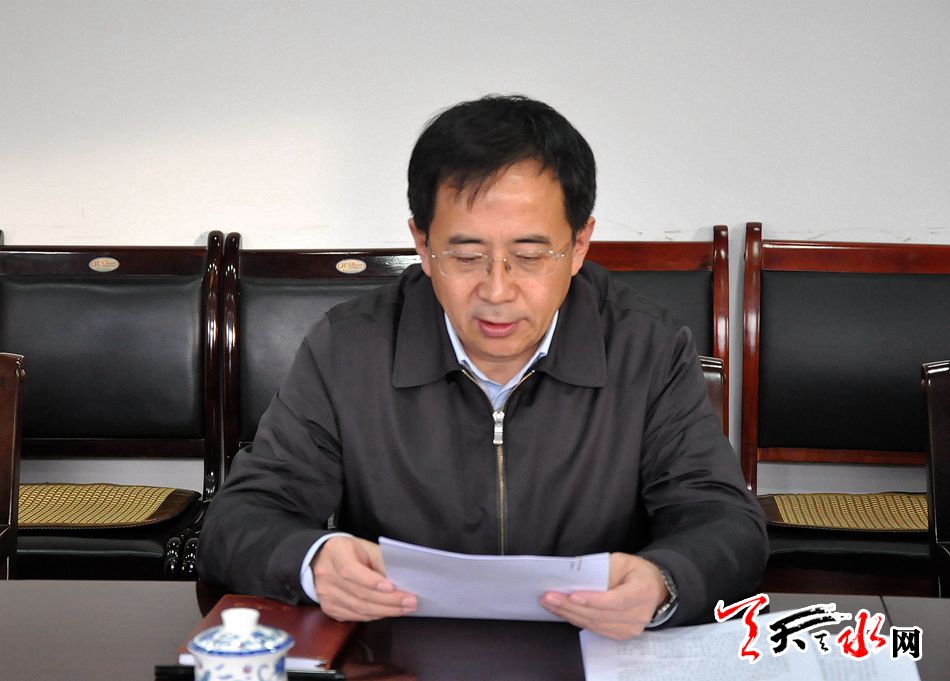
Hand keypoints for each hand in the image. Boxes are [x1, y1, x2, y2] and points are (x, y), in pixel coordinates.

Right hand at [312, 536, 417, 621]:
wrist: (325, 559)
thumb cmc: (351, 552)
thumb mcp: (367, 547)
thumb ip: (382, 561)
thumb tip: (401, 580)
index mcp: (336, 553)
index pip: (351, 570)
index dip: (371, 581)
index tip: (391, 586)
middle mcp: (326, 575)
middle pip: (359, 593)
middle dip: (389, 600)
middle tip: (410, 601)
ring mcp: (326, 594)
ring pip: (359, 608)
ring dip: (386, 611)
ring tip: (405, 608)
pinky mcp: (329, 608)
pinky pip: (356, 616)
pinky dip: (375, 615)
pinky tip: (388, 611)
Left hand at [540, 552, 666, 639]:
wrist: (654, 589)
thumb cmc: (635, 572)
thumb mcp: (622, 561)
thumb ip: (603, 570)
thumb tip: (578, 578)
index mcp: (643, 592)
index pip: (616, 600)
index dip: (593, 600)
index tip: (572, 596)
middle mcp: (639, 615)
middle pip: (600, 614)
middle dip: (571, 607)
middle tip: (549, 597)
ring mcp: (631, 628)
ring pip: (595, 624)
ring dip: (569, 614)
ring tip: (550, 604)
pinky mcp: (622, 635)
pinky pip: (595, 629)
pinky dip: (577, 620)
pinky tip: (562, 612)